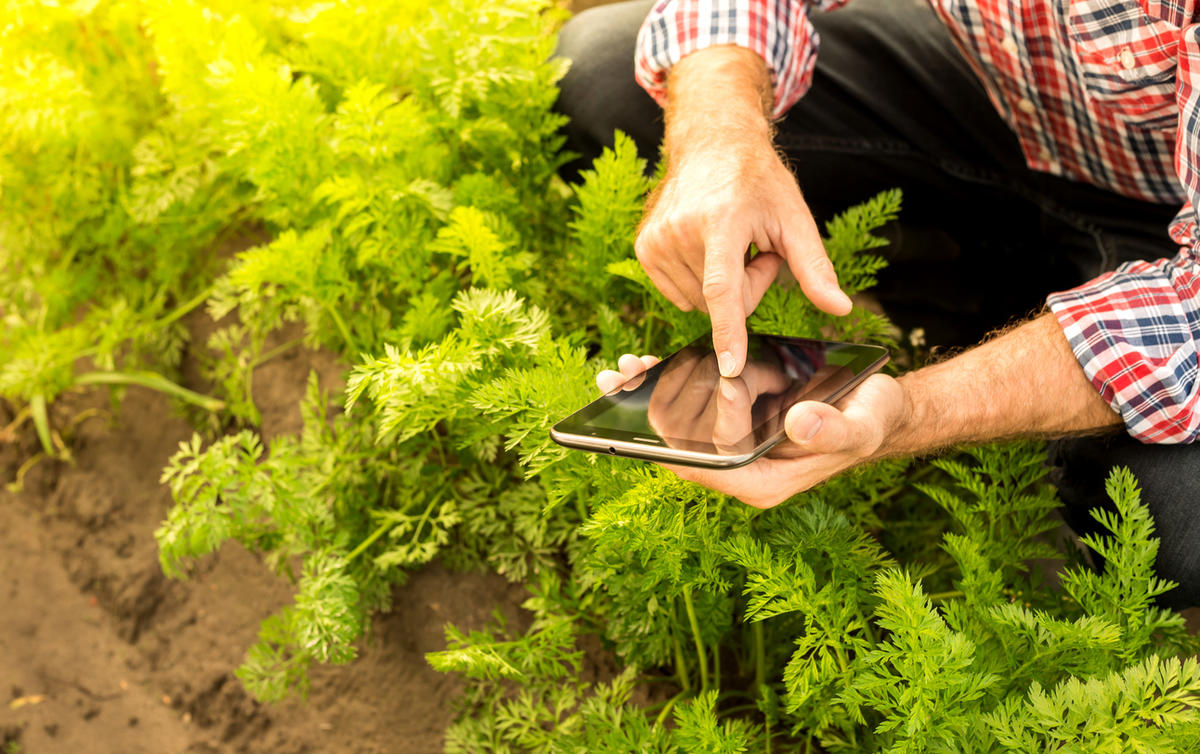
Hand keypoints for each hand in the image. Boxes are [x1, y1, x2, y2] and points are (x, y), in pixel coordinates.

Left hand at [598, 354, 905, 507]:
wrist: (873, 410)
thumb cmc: (871, 420)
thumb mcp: (861, 424)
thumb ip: (833, 430)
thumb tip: (799, 423)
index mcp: (764, 482)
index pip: (708, 468)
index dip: (676, 443)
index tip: (659, 410)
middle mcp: (740, 470)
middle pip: (680, 450)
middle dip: (645, 416)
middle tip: (616, 381)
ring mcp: (732, 448)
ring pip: (678, 429)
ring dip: (647, 398)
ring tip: (621, 369)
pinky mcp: (731, 425)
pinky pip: (690, 411)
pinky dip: (669, 386)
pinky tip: (648, 364)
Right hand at [636, 47, 852, 378]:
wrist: (712, 145)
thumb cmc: (758, 181)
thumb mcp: (795, 217)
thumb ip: (815, 268)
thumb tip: (841, 309)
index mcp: (722, 219)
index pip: (723, 288)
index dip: (729, 330)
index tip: (729, 366)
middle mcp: (681, 229)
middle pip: (720, 301)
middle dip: (747, 287)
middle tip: (756, 249)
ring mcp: (657, 239)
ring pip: (698, 303)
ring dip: (723, 286)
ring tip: (732, 244)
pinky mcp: (644, 248)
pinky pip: (679, 295)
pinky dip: (699, 282)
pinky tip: (708, 249)